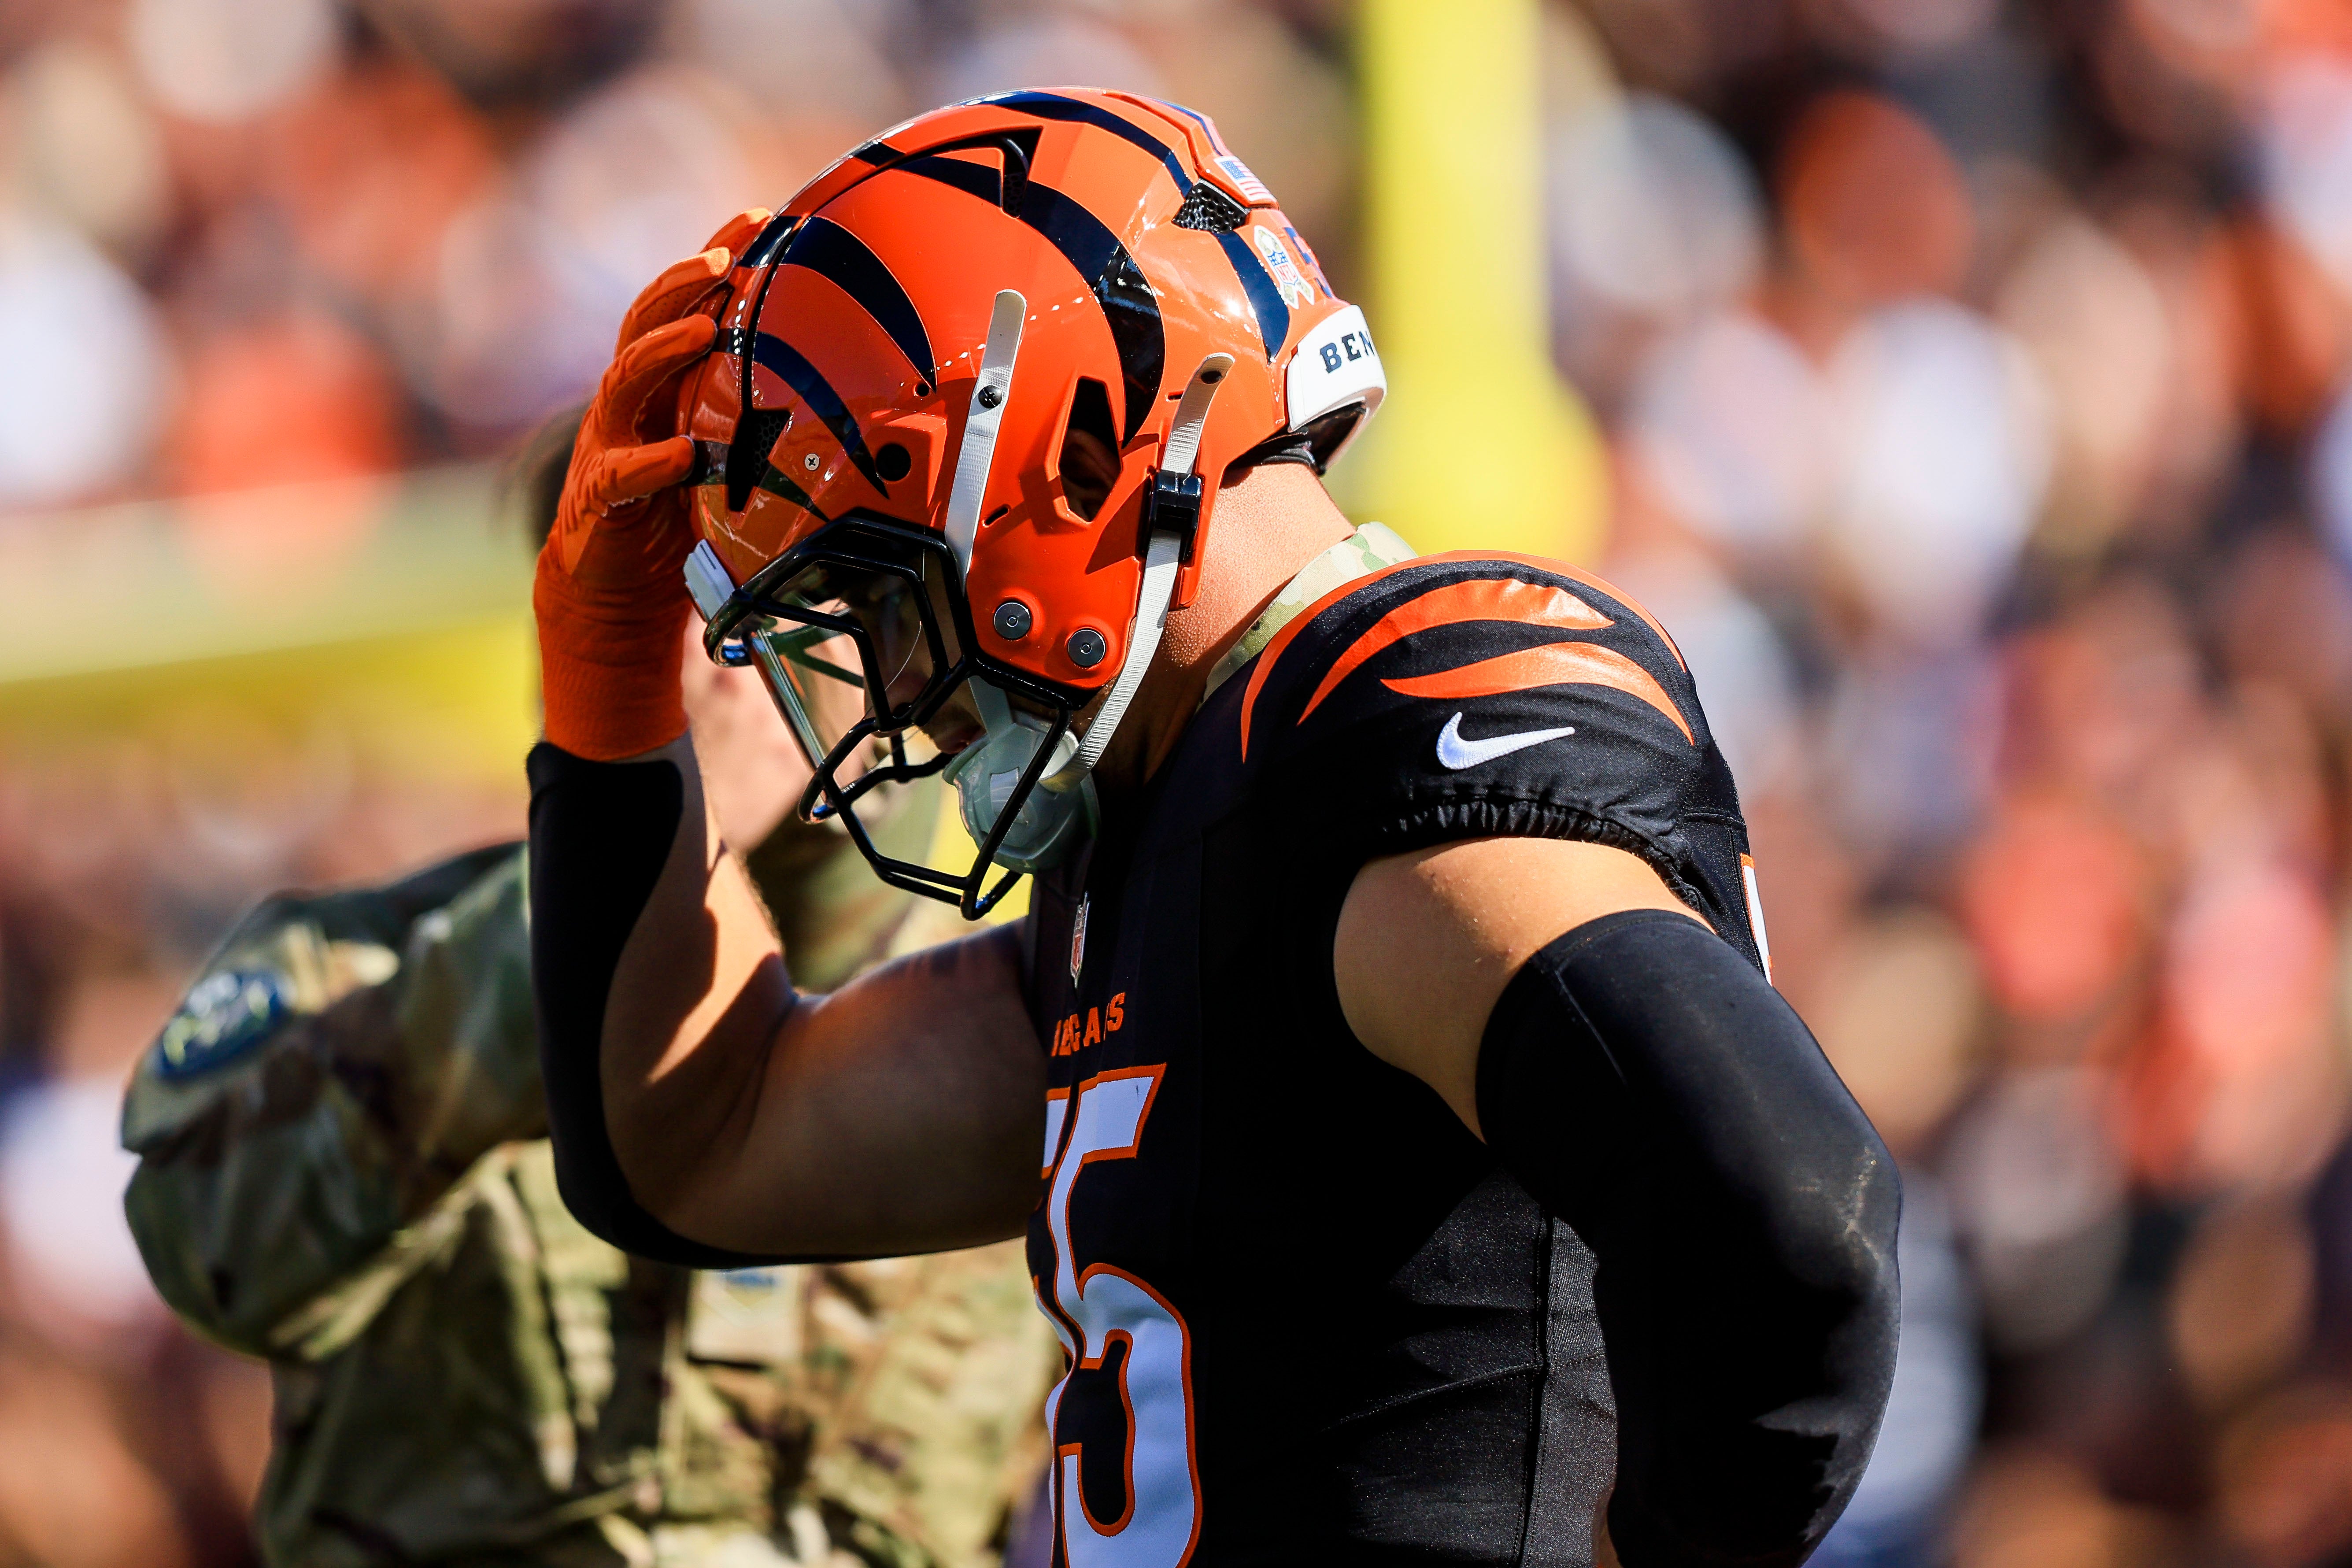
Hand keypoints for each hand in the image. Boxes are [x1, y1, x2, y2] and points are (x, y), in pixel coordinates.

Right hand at [535, 207, 770, 759]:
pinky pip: (623, 474)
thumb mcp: (721, 456)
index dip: (715, 259)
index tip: (760, 217)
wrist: (609, 599)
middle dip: (684, 281)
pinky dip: (654, 461)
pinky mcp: (597, 502)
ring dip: (664, 348)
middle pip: (647, 323)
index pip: (684, 306)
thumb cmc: (671, 521)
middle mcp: (628, 406)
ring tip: (705, 324)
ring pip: (626, 379)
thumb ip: (755, 417)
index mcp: (660, 389)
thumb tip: (839, 388)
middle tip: (727, 251)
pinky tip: (686, 453)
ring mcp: (607, 447)